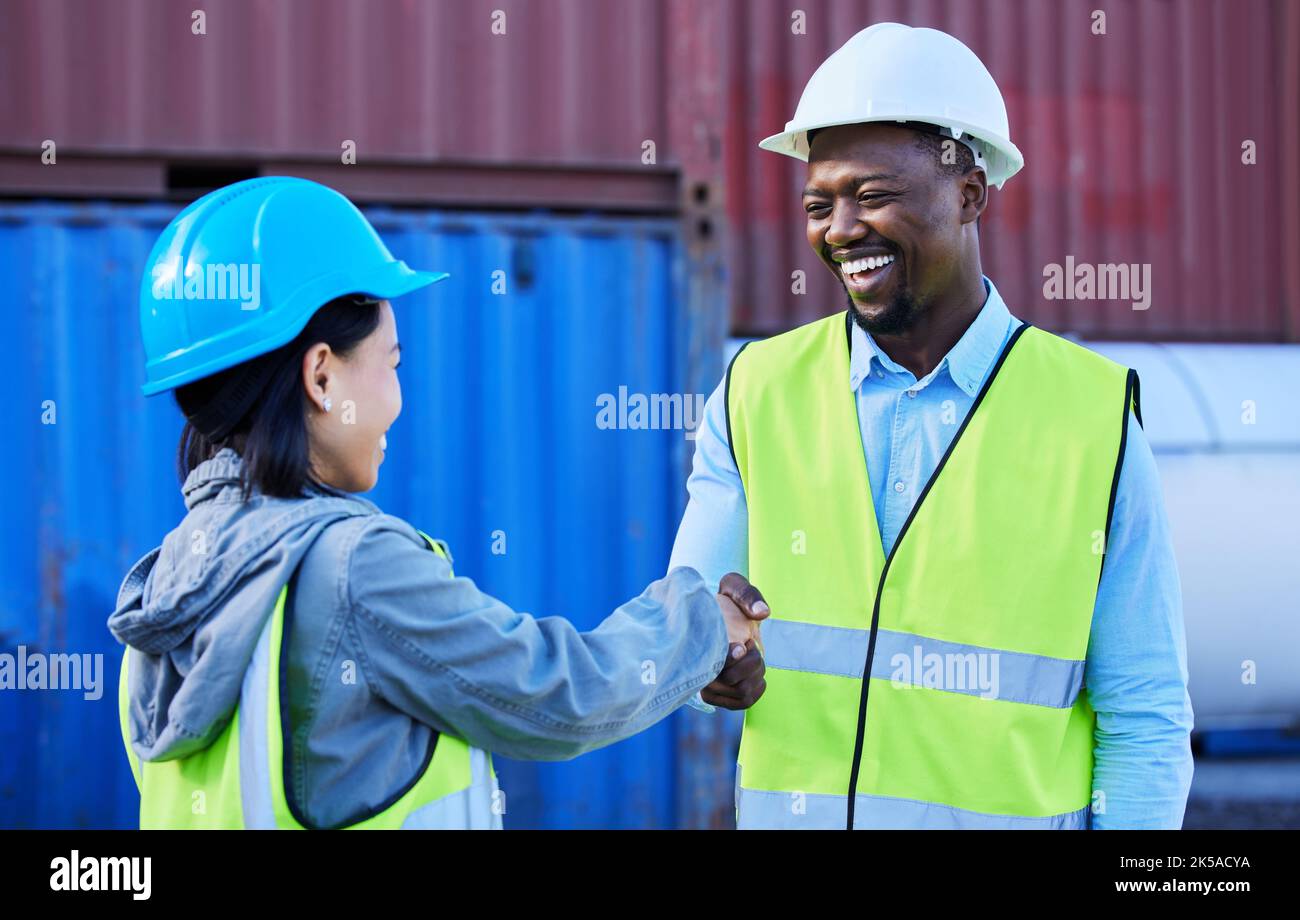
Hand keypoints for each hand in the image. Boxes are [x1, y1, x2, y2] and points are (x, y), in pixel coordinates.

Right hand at [702, 573, 769, 709]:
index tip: (744, 645)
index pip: (710, 664)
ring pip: (742, 692)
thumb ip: (747, 594)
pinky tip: (755, 671)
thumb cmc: (724, 601)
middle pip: (733, 681)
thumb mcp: (733, 586)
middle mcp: (696, 671)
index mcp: (696, 645)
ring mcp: (706, 686)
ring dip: (756, 672)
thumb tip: (762, 614)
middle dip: (752, 661)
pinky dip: (758, 688)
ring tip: (750, 655)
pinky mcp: (717, 697)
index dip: (731, 658)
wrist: (718, 619)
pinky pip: (744, 702)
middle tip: (748, 644)